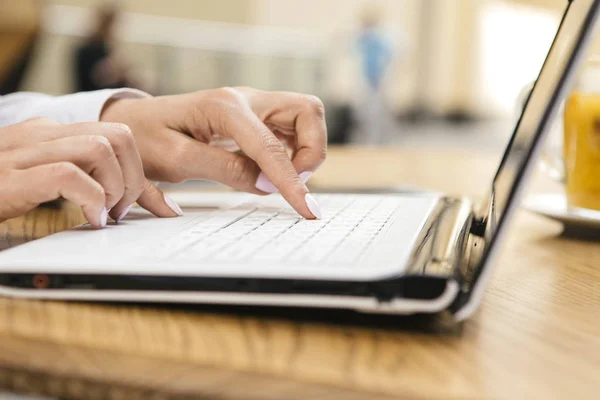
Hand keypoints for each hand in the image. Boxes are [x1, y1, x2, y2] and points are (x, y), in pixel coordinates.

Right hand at [0, 117, 181, 226]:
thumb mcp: (45, 183)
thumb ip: (90, 184)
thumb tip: (151, 205)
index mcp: (48, 133)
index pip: (118, 136)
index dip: (139, 172)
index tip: (141, 204)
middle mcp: (39, 135)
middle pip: (118, 136)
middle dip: (133, 177)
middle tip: (120, 210)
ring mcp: (21, 153)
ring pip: (99, 149)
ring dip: (114, 187)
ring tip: (104, 215)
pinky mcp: (9, 178)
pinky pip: (67, 174)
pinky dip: (90, 199)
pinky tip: (89, 219)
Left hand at [100, 87, 327, 218]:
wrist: (131, 123)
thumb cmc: (146, 137)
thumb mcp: (177, 158)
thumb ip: (226, 169)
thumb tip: (268, 185)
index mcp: (224, 106)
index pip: (270, 145)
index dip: (291, 179)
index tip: (307, 207)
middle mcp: (246, 99)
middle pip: (307, 112)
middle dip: (312, 150)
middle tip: (293, 181)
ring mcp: (253, 105)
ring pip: (305, 118)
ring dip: (306, 150)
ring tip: (283, 178)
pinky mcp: (255, 117)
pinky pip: (291, 129)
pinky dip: (294, 151)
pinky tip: (275, 170)